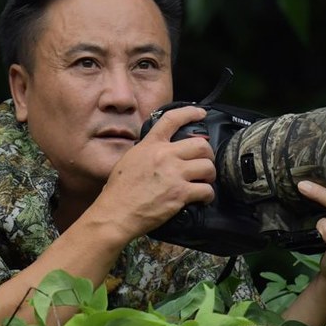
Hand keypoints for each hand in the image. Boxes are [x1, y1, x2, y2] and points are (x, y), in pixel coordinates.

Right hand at [87, 105, 216, 243]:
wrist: (116, 213)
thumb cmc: (119, 190)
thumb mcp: (130, 159)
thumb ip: (147, 151)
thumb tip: (158, 150)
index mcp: (151, 145)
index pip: (172, 119)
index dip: (190, 113)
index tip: (200, 113)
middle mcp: (165, 155)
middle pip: (201, 145)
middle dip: (208, 154)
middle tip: (204, 163)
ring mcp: (174, 174)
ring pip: (208, 167)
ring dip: (210, 175)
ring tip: (205, 181)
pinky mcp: (180, 194)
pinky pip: (206, 190)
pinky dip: (208, 195)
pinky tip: (203, 199)